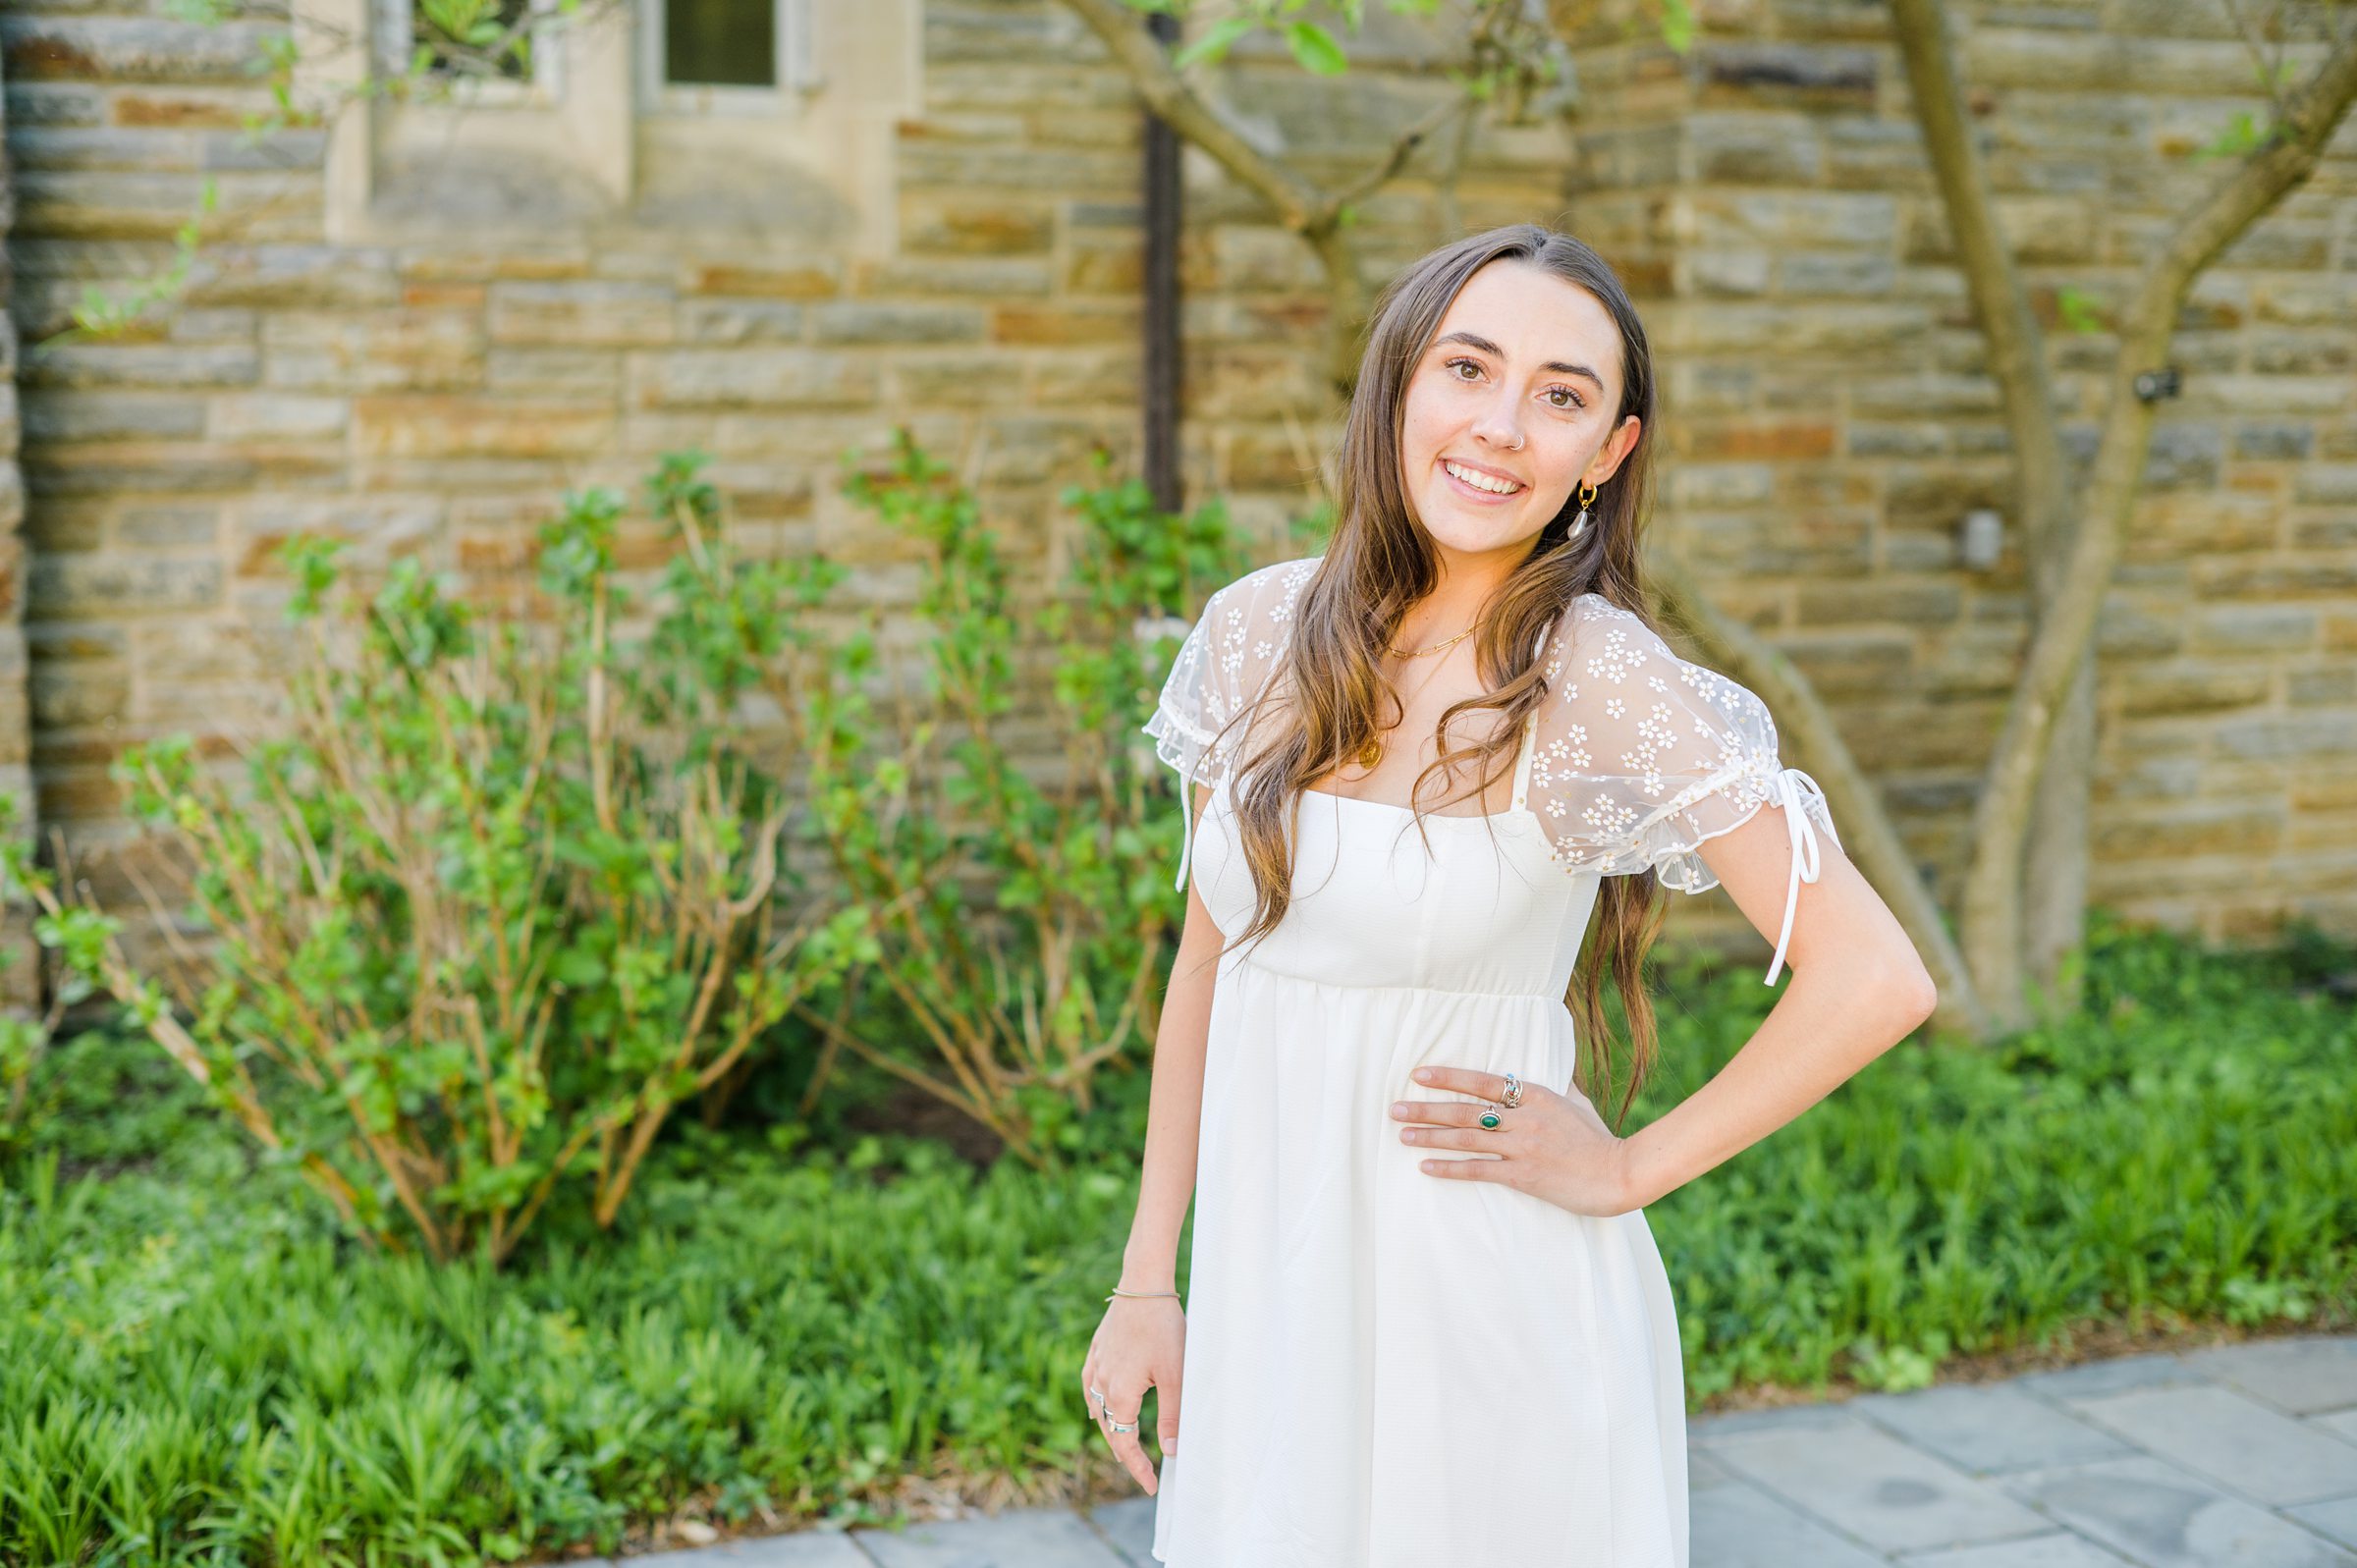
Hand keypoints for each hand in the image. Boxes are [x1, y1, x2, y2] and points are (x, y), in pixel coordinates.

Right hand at [1081, 1292, 1184, 1494]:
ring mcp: (1096, 1365)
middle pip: (1109, 1430)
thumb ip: (1172, 1416)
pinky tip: (1098, 1407)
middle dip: (1125, 1454)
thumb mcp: (1176, 1376)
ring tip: (1123, 1446)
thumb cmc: (1164, 1329)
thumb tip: (1171, 1452)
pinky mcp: (1097, 1350)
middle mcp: (1101, 1384)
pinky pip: (1090, 1386)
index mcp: (1120, 1394)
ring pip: (1097, 1409)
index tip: (1153, 1486)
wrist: (1144, 1287)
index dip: (1138, 1468)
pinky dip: (1096, 1404)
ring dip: (1110, 1431)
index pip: (1125, 1444)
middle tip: (1143, 1472)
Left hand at [1392, 1065, 1638, 1216]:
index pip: (1483, 1081)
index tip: (1419, 1074)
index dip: (1448, 1077)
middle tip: (1395, 1108)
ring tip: (1403, 1134)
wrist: (1619, 1173)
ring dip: (1431, 1136)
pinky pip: (1479, 1170)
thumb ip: (1555, 1088)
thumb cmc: (1599, 1139)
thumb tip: (1548, 1072)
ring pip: (1467, 1138)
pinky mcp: (1524, 1175)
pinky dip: (1450, 1168)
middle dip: (1427, 1108)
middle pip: (1466, 1110)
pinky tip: (1427, 1167)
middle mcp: (1524, 1118)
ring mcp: (1523, 1146)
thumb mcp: (1577, 1103)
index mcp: (1536, 1095)